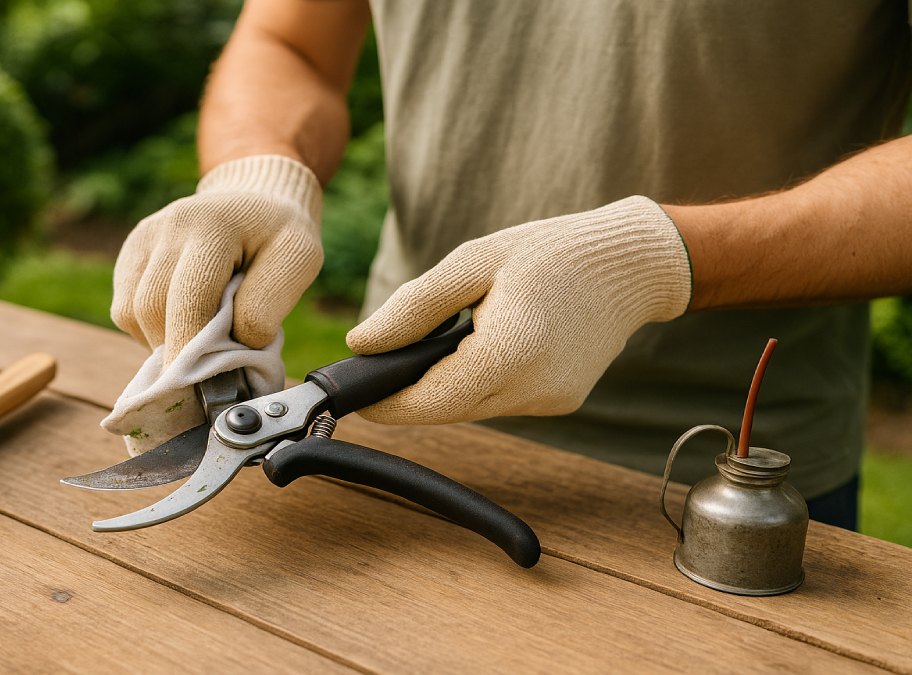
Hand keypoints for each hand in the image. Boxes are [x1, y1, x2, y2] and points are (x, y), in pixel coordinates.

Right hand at [112, 155, 322, 360]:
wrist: (255, 199)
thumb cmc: (279, 235)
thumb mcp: (299, 260)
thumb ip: (267, 304)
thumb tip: (235, 346)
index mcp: (212, 225)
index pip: (189, 299)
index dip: (191, 349)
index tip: (203, 390)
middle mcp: (168, 226)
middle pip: (151, 309)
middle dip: (176, 352)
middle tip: (203, 379)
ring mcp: (143, 237)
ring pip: (132, 313)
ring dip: (162, 342)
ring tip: (199, 344)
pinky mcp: (130, 253)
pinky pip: (125, 308)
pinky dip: (150, 329)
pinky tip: (181, 323)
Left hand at [345, 196, 691, 424]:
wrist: (634, 265)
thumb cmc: (553, 251)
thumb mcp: (475, 262)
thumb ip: (415, 306)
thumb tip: (362, 344)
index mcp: (510, 352)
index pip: (430, 401)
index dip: (387, 403)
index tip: (357, 394)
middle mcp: (533, 389)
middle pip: (447, 410)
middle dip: (411, 393)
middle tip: (383, 365)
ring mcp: (551, 401)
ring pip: (472, 407)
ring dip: (447, 384)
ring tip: (444, 339)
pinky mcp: (561, 402)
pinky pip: (501, 400)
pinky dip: (481, 379)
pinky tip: (487, 344)